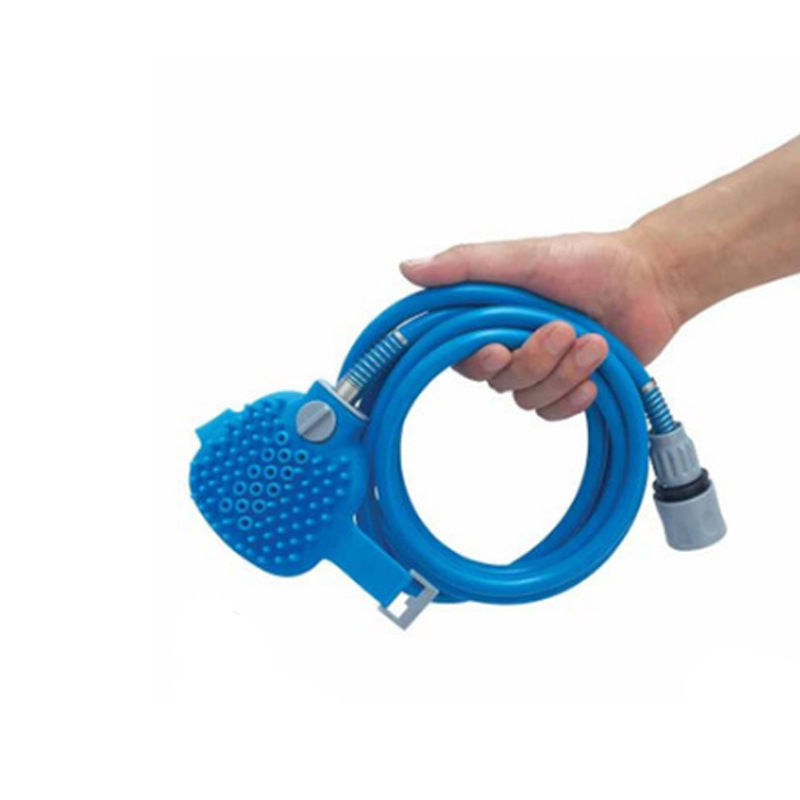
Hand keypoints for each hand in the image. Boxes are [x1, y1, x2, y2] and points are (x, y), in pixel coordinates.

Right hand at [400, 229, 680, 419]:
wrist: (651, 282)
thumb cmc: (589, 261)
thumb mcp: (523, 257)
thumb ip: (466, 265)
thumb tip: (409, 268)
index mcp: (490, 314)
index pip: (458, 352)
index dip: (474, 359)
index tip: (498, 348)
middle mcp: (511, 343)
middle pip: (496, 380)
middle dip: (532, 360)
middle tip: (563, 330)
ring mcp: (540, 368)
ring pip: (527, 397)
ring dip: (563, 371)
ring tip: (594, 342)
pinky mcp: (569, 388)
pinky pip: (553, 412)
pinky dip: (574, 397)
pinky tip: (595, 376)